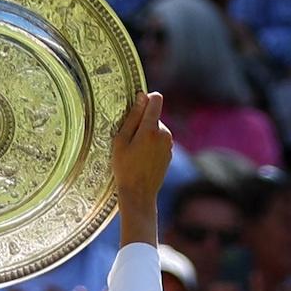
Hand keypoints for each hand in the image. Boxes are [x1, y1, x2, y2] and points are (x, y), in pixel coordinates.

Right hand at [111, 92, 171, 212]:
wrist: (139, 194)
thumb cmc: (125, 168)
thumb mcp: (121, 141)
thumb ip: (132, 117)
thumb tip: (142, 96)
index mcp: (151, 128)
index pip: (156, 99)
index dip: (146, 99)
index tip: (137, 107)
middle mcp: (164, 134)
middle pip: (154, 116)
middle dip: (142, 122)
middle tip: (129, 140)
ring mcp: (169, 144)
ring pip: (157, 129)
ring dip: (146, 135)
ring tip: (134, 152)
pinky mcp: (169, 153)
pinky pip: (159, 141)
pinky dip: (151, 145)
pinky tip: (141, 159)